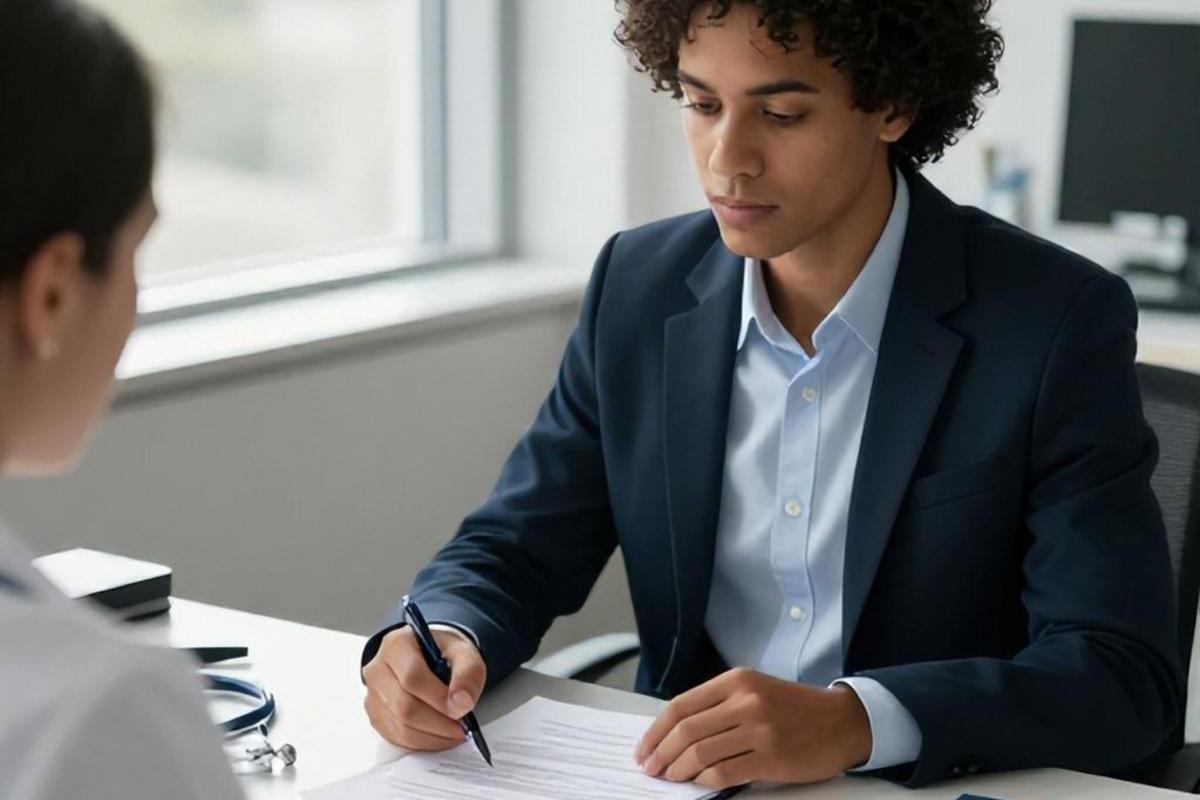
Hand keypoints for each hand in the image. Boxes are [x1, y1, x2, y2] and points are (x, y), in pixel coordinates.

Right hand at [362, 626, 486, 750]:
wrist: (430, 659)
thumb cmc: (444, 654)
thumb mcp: (464, 652)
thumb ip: (468, 673)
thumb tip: (461, 703)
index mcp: (397, 645)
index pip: (412, 677)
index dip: (438, 698)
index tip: (462, 709)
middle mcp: (378, 669)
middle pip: (404, 706)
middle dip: (438, 722)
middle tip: (462, 727)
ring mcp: (373, 695)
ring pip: (400, 726)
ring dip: (433, 736)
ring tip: (455, 732)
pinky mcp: (376, 716)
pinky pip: (397, 738)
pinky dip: (423, 742)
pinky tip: (440, 736)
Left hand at [634, 667, 871, 789]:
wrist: (841, 721)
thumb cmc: (793, 708)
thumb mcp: (754, 690)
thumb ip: (717, 705)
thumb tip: (672, 733)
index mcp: (736, 681)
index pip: (680, 706)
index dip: (656, 731)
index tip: (644, 748)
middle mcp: (745, 701)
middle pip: (685, 731)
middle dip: (661, 753)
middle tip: (651, 769)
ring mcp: (759, 729)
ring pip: (701, 753)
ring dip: (678, 770)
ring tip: (671, 778)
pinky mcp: (771, 757)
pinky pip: (724, 773)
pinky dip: (705, 782)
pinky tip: (699, 783)